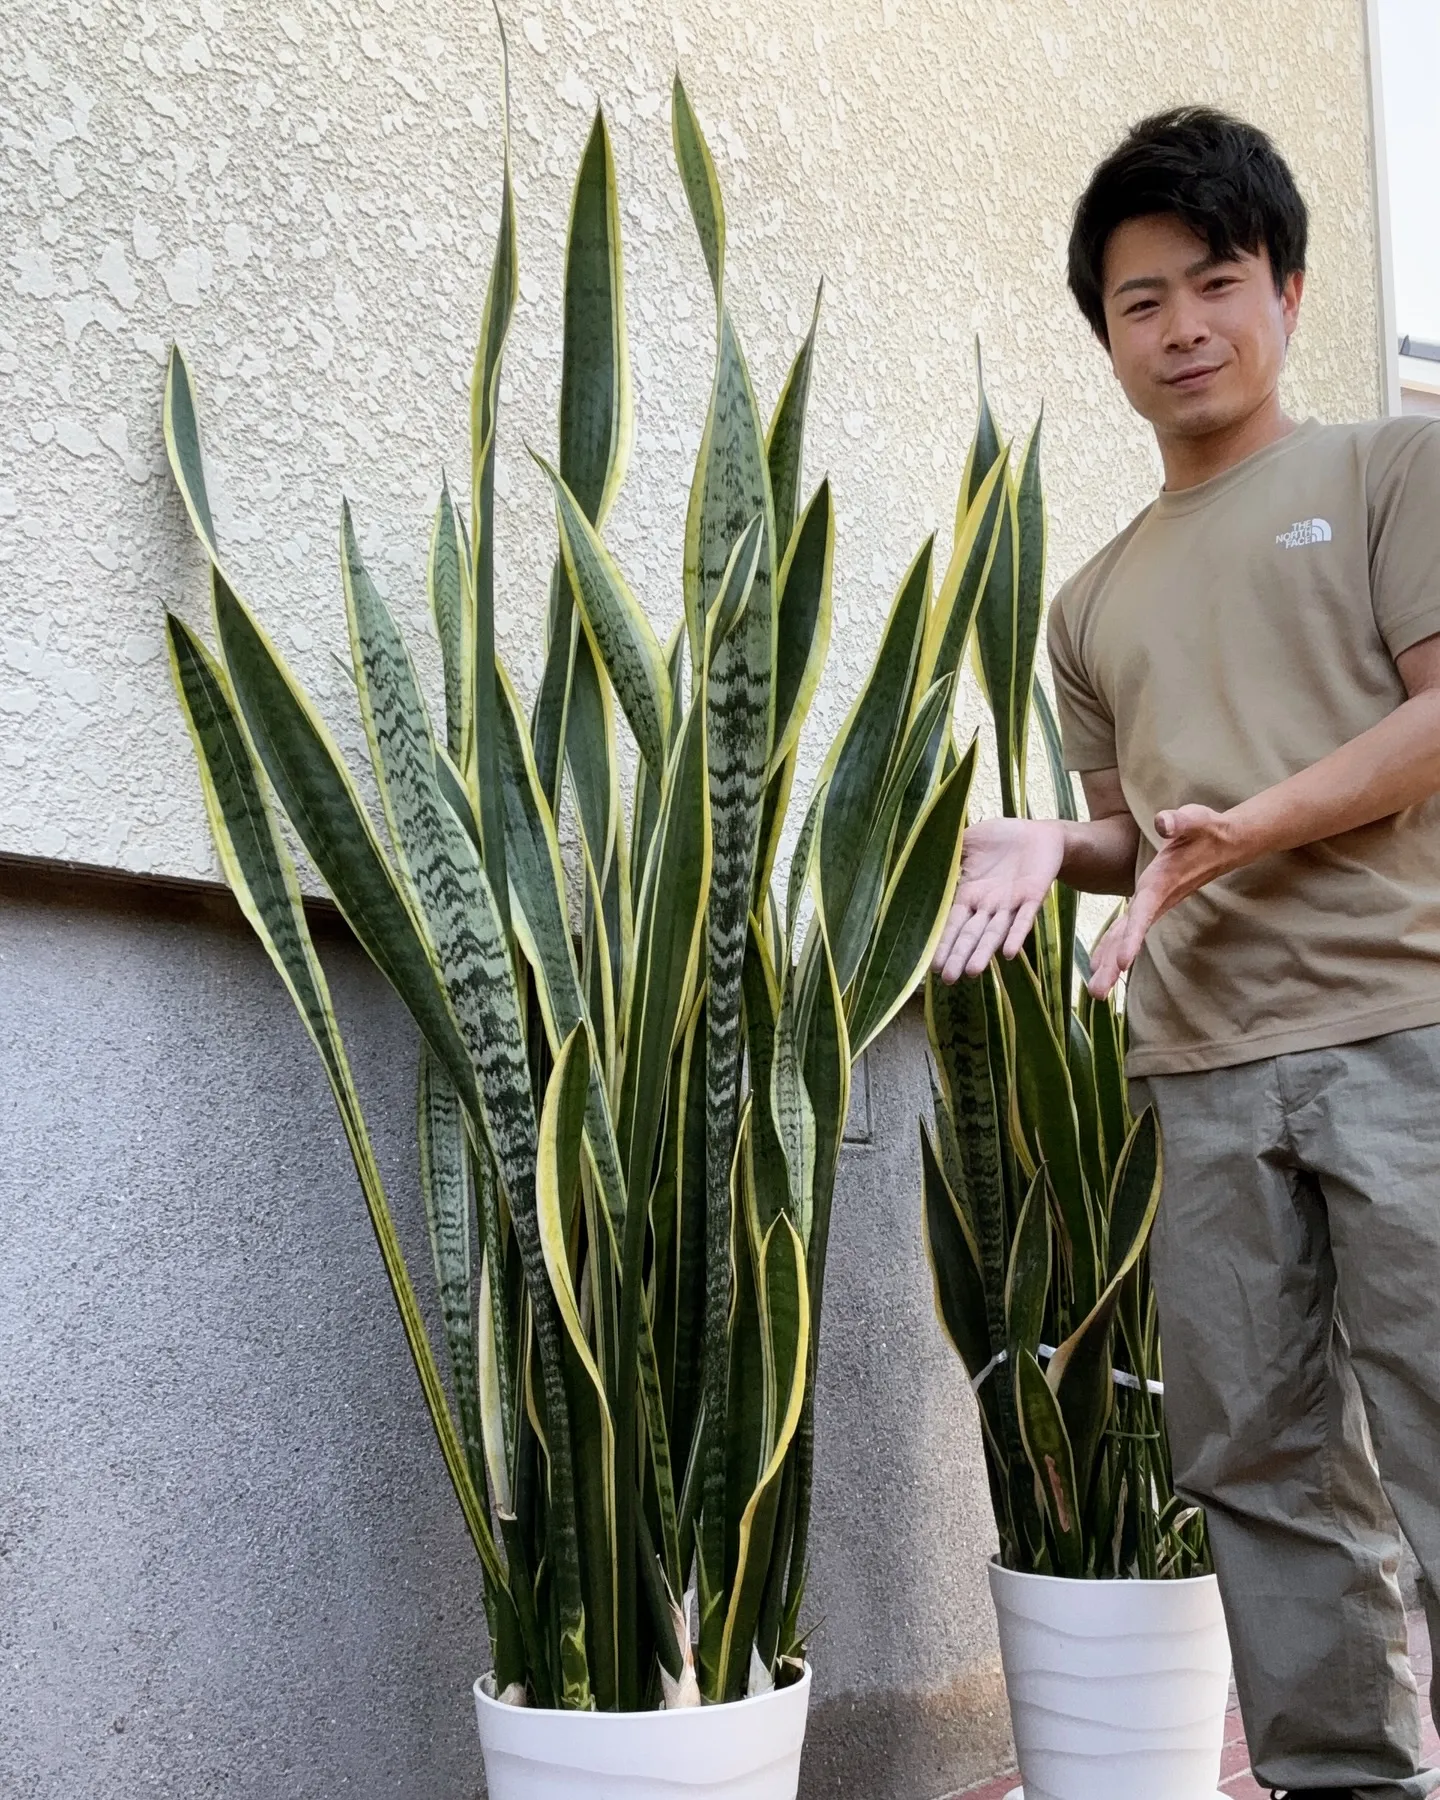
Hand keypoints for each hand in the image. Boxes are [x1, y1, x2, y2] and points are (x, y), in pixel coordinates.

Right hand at [931, 816, 1066, 981]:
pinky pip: (1024, 919)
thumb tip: (920, 857)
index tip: (931, 964)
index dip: (943, 942)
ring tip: (972, 972)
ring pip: (994, 932)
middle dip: (959, 955)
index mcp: (970, 893)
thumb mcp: (969, 841)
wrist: (1040, 834)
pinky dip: (1016, 935)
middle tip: (947, 978)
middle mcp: (988, 905)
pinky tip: (1008, 953)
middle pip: (970, 934)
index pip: (952, 923)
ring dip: (983, 952)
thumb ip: (949, 852)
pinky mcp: (1033, 896)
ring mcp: (1010, 903)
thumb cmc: (1001, 838)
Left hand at [1087, 804, 1241, 997]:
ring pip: (1128, 938)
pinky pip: (1129, 930)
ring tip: (1096, 993)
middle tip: (1098, 994)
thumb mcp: (1195, 818)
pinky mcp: (1153, 902)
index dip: (1133, 937)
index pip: (1144, 913)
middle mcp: (1157, 899)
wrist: (1227, 841)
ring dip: (1110, 965)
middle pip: (1132, 936)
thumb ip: (1179, 820)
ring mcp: (1155, 904)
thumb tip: (1163, 822)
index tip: (1123, 963)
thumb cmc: (1208, 828)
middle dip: (1114, 965)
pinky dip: (1113, 948)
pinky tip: (1098, 965)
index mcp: (1162, 882)